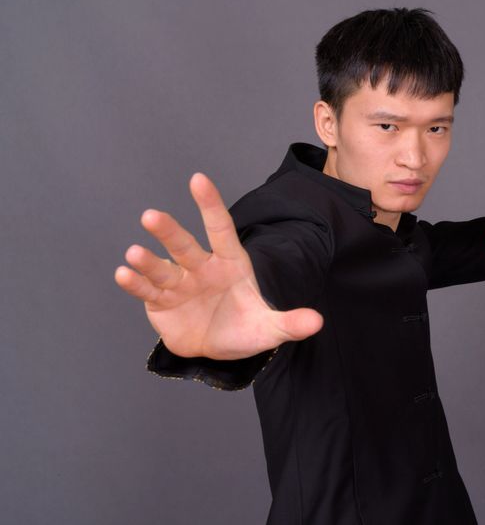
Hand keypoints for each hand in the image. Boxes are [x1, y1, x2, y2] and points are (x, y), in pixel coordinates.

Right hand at [114, 173, 322, 359]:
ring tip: (135, 254)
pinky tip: (124, 273)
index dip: (210, 205)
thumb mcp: (270, 328)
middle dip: (168, 231)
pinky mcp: (159, 303)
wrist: (218, 349)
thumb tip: (317, 322)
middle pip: (184, 245)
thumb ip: (291, 323)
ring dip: (147, 260)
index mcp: (229, 263)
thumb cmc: (244, 328)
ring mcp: (178, 283)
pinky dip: (135, 283)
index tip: (198, 179)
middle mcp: (201, 267)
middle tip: (151, 216)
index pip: (221, 229)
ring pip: (161, 267)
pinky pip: (147, 290)